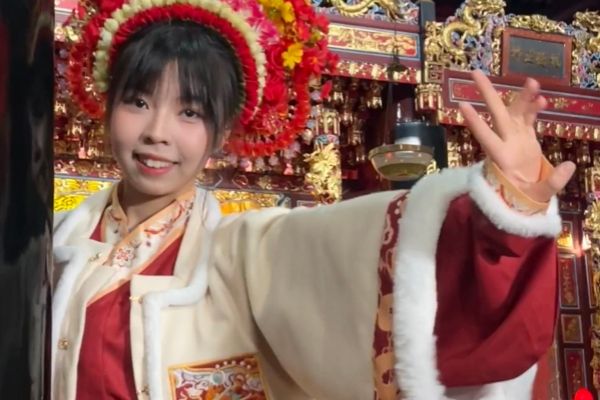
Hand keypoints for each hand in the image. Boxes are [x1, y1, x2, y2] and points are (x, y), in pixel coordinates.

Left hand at [459, 70, 574, 201]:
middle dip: (486, 93)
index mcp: (501, 157)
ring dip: (522, 97)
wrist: (524, 196)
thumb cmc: (523, 199)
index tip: (462, 105)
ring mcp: (515, 137)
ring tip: (532, 82)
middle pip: (496, 114)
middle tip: (475, 72)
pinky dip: (533, 108)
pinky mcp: (525, 136)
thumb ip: (552, 183)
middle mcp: (505, 142)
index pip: (486, 136)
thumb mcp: (537, 196)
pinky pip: (528, 117)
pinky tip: (542, 99)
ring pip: (515, 112)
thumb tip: (570, 166)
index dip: (476, 122)